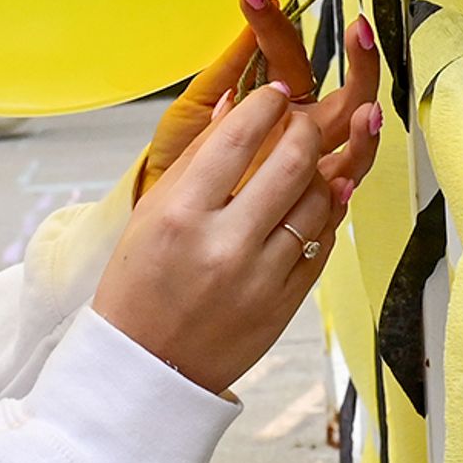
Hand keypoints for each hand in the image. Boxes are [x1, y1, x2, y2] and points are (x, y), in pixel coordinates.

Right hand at [94, 77, 384, 395]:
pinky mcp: (286, 304)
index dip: (267, 103)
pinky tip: (311, 205)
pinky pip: (324, 244)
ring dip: (320, 172)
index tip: (274, 94)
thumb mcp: (151, 215)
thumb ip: (197, 158)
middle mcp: (224, 244)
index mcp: (180, 215)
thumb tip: (235, 104)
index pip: (240, 136)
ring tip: (304, 165)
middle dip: (306, 128)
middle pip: (294, 160)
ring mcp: (260, 278)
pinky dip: (323, 216)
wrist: (146, 369)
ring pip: (319, 200)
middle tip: (301, 120)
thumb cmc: (138, 287)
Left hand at [137, 0, 376, 194]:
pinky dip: (345, 186)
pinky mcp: (303, 209)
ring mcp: (306, 168)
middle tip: (360, 30)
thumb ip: (226, 68)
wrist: (162, 221)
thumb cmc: (176, 162)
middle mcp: (298, 131)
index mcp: (274, 100)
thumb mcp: (193, 109)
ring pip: (354, 144)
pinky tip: (343, 180)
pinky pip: (337, 198)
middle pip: (348, 95)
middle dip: (362, 61)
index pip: (288, 55)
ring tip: (368, 111)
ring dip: (365, 127)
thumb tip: (251, 11)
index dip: (275, 26)